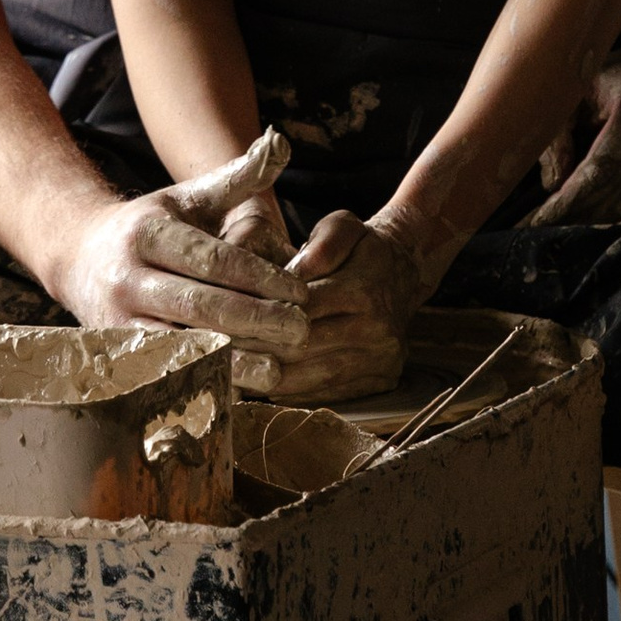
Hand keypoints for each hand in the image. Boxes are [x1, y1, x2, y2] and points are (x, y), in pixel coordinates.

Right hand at [48, 132, 307, 360]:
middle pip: (199, 305)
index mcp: (148, 233)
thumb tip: (281, 144)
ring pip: (183, 345)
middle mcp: (127, 277)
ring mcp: (117, 320)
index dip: (259, 277)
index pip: (211, 259)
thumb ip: (236, 177)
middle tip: (301, 328)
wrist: (77, 257)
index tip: (301, 291)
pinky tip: (242, 386)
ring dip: (234, 360)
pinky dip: (204, 380)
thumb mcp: (186, 198)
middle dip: (255, 320)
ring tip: (280, 366)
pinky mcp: (117, 354)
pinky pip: (166, 372)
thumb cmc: (149, 226)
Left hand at [231, 205, 444, 402]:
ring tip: (229, 370)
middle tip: (215, 349)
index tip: (224, 316)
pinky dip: (290, 392)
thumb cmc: (363, 248)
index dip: (260, 314)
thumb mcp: (344, 226)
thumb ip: (323, 243)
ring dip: (267, 378)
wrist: (405, 274)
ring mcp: (380, 361)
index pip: (302, 309)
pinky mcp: (379, 382)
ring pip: (311, 379)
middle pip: (303, 349)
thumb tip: (297, 272)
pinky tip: (259, 383)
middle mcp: (377, 331)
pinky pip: (326, 394)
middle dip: (255, 350)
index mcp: (365, 290)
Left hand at [529, 31, 620, 229]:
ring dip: (610, 235)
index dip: (566, 204)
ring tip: (577, 245)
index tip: (534, 225)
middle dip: (580, 223)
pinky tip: (620, 241)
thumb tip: (552, 185)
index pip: (599, 170)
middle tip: (548, 241)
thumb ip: (559, 130)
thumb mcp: (584, 85)